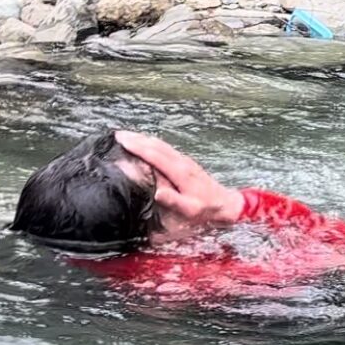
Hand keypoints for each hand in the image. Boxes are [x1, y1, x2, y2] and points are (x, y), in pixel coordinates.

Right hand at [115, 131, 244, 226]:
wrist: (227, 204)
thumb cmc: (207, 209)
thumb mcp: (191, 209)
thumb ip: (174, 201)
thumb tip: (157, 192)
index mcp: (181, 172)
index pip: (156, 155)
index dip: (138, 147)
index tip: (122, 140)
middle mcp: (182, 162)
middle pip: (157, 145)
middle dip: (137, 139)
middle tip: (117, 135)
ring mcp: (185, 161)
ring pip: (162, 145)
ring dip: (144, 138)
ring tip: (127, 135)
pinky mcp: (186, 162)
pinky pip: (166, 148)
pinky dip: (152, 143)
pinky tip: (146, 143)